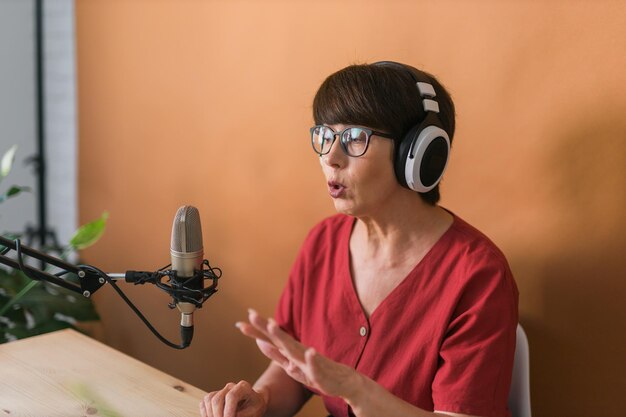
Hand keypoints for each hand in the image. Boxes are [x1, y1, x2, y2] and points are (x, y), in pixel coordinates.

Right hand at [199, 380, 267, 416]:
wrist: (253, 403)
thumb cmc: (254, 407)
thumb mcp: (253, 412)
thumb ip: (242, 415)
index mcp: (243, 387)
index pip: (231, 396)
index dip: (228, 411)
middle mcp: (230, 386)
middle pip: (217, 399)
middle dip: (218, 415)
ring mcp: (221, 390)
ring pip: (209, 400)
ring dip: (211, 414)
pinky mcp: (213, 396)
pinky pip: (204, 403)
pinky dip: (205, 413)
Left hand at [236, 309, 362, 400]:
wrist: (342, 380)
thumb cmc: (315, 371)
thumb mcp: (291, 365)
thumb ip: (276, 354)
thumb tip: (260, 341)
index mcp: (289, 350)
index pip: (269, 338)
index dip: (256, 330)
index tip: (240, 322)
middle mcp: (297, 351)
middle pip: (278, 337)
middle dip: (264, 326)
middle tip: (251, 314)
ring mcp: (309, 360)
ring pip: (294, 348)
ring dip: (283, 337)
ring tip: (271, 326)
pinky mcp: (320, 371)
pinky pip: (315, 365)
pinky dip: (312, 359)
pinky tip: (310, 352)